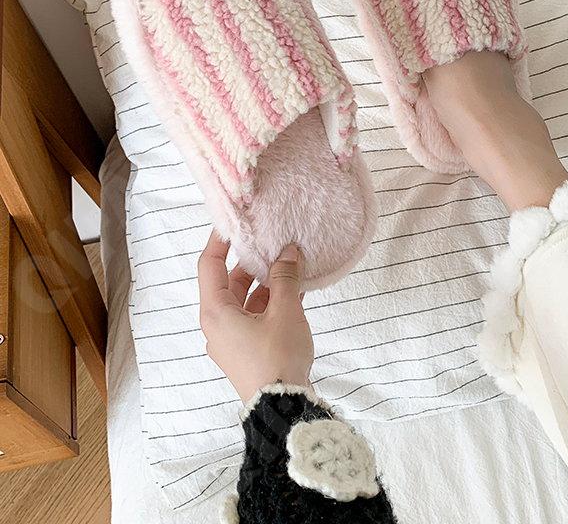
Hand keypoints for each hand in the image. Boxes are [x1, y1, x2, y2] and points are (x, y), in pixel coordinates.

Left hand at [198, 232, 313, 401]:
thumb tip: (287, 252)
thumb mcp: (285, 310)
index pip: (209, 265)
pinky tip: (295, 292)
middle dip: (251, 262)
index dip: (220, 240)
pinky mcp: (246, 351)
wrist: (282, 408)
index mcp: (216, 311)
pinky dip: (271, 303)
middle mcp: (217, 324)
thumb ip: (285, 277)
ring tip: (291, 266)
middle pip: (228, 283)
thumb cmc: (278, 357)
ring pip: (244, 301)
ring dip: (265, 283)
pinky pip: (254, 317)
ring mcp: (230, 340)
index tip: (234, 222)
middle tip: (273, 242)